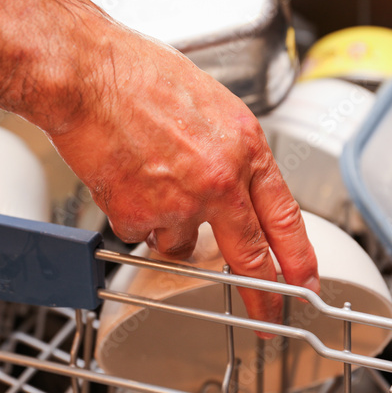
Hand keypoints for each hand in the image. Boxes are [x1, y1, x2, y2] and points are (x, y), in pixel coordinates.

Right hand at [34, 0, 320, 331]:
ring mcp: (179, 201)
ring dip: (168, 226)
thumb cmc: (139, 75)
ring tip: (147, 180)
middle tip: (268, 319)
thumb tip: (235, 183)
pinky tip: (123, 178)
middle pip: (249, 254)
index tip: (303, 282)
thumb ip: (229, 150)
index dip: (297, 257)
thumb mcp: (211, 104)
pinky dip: (131, 214)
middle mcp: (220, 178)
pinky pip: (139, 233)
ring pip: (180, 244)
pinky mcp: (138, 215)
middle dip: (262, 295)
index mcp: (245, 146)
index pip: (285, 216)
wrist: (87, 73)